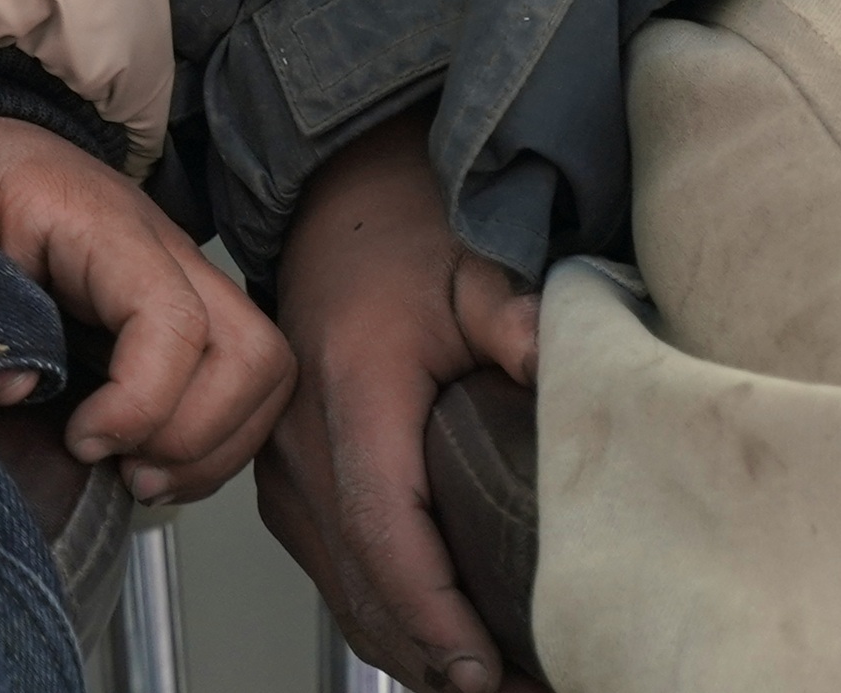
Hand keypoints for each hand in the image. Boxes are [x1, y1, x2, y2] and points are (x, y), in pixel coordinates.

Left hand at [0, 112, 291, 508]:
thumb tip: (10, 387)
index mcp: (105, 227)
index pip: (174, 320)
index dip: (142, 402)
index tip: (81, 438)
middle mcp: (168, 253)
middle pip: (252, 352)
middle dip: (199, 435)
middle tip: (121, 466)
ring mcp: (184, 282)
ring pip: (262, 375)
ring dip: (213, 446)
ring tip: (136, 475)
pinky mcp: (182, 313)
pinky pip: (240, 385)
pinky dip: (211, 441)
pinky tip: (147, 460)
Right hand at [255, 125, 543, 692]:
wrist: (335, 196)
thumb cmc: (403, 229)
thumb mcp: (474, 261)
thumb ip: (517, 317)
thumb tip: (560, 368)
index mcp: (350, 391)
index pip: (385, 532)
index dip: (434, 615)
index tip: (486, 670)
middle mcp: (297, 436)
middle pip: (359, 587)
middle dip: (435, 660)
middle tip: (521, 690)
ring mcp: (280, 462)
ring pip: (340, 592)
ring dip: (409, 651)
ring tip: (496, 681)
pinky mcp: (284, 475)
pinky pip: (331, 570)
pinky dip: (382, 617)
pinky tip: (442, 645)